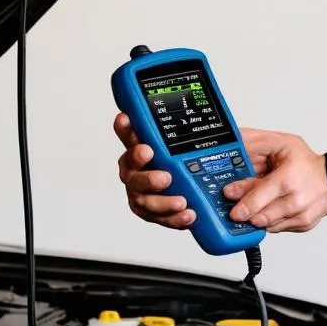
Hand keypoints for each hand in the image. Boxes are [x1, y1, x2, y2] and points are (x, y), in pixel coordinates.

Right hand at [113, 112, 195, 228]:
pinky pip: (159, 218)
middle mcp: (135, 172)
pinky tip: (189, 215)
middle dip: (146, 175)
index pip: (128, 135)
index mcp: (140, 150)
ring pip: (143, 199)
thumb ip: (187, 131)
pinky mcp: (151, 213)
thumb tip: (201, 106)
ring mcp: (141, 193)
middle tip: (165, 176)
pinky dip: (173, 219)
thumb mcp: (189, 144)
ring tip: (181, 201)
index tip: (126, 119)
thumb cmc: (186, 162)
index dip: (124, 128)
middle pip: (131, 173)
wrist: (197, 190)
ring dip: (162, 201)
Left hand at [225, 129, 326, 233]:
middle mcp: (296, 201)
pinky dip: (268, 220)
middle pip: (260, 216)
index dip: (241, 201)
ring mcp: (299, 216)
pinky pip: (275, 228)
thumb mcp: (281, 142)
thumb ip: (253, 142)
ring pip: (266, 225)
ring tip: (252, 208)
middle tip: (235, 210)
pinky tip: (269, 209)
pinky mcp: (300, 226)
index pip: (259, 196)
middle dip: (244, 213)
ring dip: (255, 217)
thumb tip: (231, 142)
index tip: (229, 198)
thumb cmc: (306, 163)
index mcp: (288, 180)